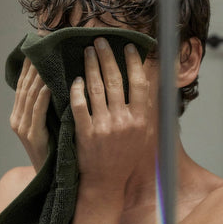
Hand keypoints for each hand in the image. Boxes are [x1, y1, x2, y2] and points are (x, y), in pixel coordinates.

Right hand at [9, 57, 50, 172]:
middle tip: (42, 47)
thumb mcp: (48, 123)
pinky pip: (37, 112)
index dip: (29, 66)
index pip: (23, 85)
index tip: (37, 48)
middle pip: (25, 87)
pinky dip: (42, 97)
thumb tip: (59, 81)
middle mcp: (17, 119)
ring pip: (30, 96)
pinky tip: (48, 84)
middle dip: (33, 66)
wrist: (52, 177)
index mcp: (19, 115)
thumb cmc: (55, 148)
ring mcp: (23, 128)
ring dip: (38, 77)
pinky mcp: (33, 137)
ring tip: (46, 59)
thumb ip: (49, 105)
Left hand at [70, 37, 150, 196]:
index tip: (128, 47)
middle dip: (107, 57)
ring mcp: (103, 126)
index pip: (139, 84)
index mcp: (141, 120)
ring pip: (96, 88)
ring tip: (87, 52)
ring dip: (91, 67)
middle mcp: (124, 121)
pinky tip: (76, 79)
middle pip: (116, 80)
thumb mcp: (143, 136)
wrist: (106, 181)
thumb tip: (146, 83)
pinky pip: (79, 105)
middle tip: (100, 41)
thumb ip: (145, 111)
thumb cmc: (126, 158)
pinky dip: (77, 90)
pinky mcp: (85, 132)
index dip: (134, 62)